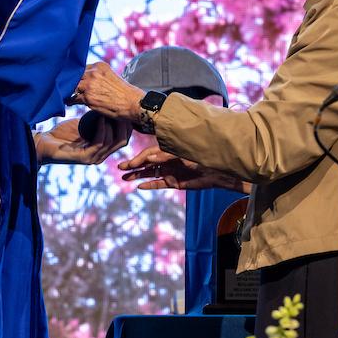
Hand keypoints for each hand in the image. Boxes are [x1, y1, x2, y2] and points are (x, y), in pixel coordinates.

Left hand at [35, 116, 132, 165]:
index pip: (123, 139)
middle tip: (122, 109)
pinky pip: (98, 142)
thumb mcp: (84, 124)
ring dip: (112, 125)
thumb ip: (96, 119)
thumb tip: (110, 104)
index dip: (127, 125)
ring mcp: (92, 158)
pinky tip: (100, 118)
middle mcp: (100, 156)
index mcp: (101, 149)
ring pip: (112, 142)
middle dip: (125, 125)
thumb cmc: (62, 134)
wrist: (44, 142)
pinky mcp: (83, 158)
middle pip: (122, 142)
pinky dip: (101, 129)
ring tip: (109, 111)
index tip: (126, 109)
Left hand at [72, 62, 143, 121]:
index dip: (76, 76)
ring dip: (69, 91)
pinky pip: (73, 98)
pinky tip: (69, 103)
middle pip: (74, 76)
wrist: (133, 103)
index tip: (72, 80)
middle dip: (70, 82)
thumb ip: (98, 77)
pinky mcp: (88, 97)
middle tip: (66, 88)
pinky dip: (70, 101)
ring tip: (67, 95)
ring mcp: (90, 84)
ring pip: (72, 86)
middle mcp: (94, 72)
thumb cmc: (124, 93)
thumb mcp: (111, 77)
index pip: (82, 68)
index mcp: (100, 66)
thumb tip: (85, 82)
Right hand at [118, 145, 244, 190]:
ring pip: (150, 174)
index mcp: (168, 151)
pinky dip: (149, 185)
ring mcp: (170, 172)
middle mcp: (167, 161)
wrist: (217, 172)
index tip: (129, 164)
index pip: (149, 154)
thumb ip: (165, 156)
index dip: (138, 159)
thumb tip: (149, 157)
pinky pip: (159, 184)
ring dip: (138, 176)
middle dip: (133, 166)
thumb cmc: (201, 159)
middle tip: (120, 169)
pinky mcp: (174, 182)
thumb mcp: (182, 156)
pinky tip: (140, 186)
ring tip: (125, 178)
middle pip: (146, 163)